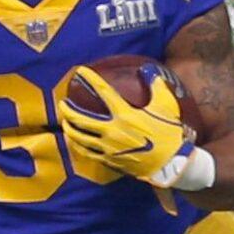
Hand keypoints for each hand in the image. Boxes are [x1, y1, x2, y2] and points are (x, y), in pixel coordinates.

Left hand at [57, 67, 197, 185]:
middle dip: (69, 110)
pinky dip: (78, 145)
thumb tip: (148, 70)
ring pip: (81, 138)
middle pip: (82, 119)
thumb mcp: (166, 105)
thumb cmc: (169, 133)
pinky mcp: (109, 160)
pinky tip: (75, 141)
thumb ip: (156, 85)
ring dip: (70, 129)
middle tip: (62, 104)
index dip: (91, 79)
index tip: (80, 71)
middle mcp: (112, 130)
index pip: (103, 92)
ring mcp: (108, 147)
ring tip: (65, 122)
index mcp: (125, 114)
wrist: (171, 164)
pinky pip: (88, 153)